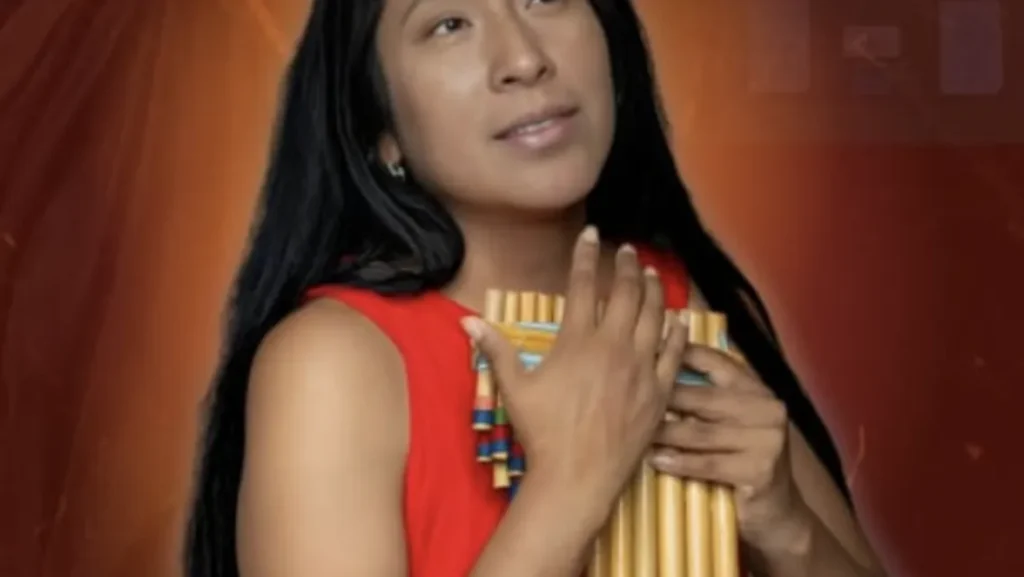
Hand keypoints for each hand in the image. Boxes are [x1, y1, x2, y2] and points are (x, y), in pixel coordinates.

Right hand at [461, 227, 687, 521]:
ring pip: (654, 316)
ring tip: (651, 273)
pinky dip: (678, 332)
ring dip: (653, 290)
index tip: (589, 235)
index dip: (585, 256)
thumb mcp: (514, 389)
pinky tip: (679, 319)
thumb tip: (468, 320)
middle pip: (625, 293)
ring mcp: (640, 367)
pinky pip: (674, 353)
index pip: (583, 285)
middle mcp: (613, 346)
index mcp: (577, 340)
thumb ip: (495, 349)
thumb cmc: (542, 432)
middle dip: (626, 266)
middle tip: (628, 250)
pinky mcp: (659, 391)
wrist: (577, 476)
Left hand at [649, 345, 805, 548]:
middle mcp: (767, 408)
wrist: (776, 511)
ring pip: (701, 432)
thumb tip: (658, 365)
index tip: (647, 354)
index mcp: (756, 389)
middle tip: (627, 399)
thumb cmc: (742, 461)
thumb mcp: (729, 423)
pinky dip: (679, 462)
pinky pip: (708, 463)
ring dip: (664, 434)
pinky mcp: (760, 470)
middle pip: (702, 398)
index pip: (716, 362)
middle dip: (663, 400)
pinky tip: (656, 460)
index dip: (680, 354)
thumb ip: (705, 396)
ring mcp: (767, 439)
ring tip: (636, 433)